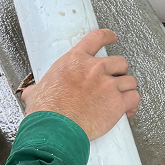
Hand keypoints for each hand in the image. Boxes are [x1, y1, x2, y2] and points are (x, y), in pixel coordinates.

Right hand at [20, 29, 139, 139]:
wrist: (56, 127)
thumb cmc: (46, 110)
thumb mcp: (38, 92)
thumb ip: (38, 89)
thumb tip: (30, 94)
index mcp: (75, 61)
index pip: (96, 38)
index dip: (107, 36)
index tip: (112, 37)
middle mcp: (95, 69)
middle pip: (119, 62)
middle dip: (119, 71)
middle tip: (115, 79)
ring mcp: (108, 84)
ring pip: (130, 80)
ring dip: (127, 88)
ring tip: (123, 96)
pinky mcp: (117, 102)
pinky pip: (134, 98)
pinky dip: (133, 104)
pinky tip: (129, 110)